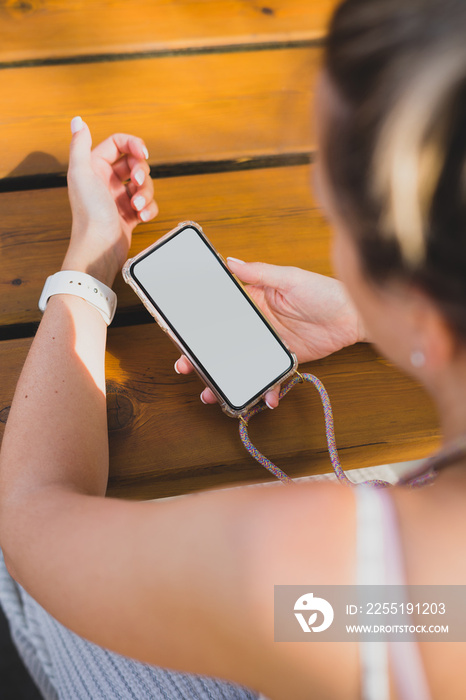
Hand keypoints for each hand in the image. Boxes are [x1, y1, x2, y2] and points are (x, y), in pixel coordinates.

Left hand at [61, 116, 157, 286]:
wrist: (99, 248)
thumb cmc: (89, 213)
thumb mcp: (81, 173)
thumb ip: (79, 145)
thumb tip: (78, 121)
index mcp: (94, 167)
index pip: (118, 143)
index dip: (133, 144)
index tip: (143, 153)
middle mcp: (106, 180)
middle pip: (135, 163)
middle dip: (141, 172)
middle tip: (137, 182)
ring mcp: (119, 198)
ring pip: (144, 184)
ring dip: (146, 193)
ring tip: (138, 205)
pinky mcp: (130, 215)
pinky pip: (148, 204)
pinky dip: (149, 209)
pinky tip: (141, 216)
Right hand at [175, 258, 368, 407]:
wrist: (352, 316)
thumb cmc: (324, 291)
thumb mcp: (290, 278)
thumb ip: (260, 273)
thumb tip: (230, 262)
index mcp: (253, 299)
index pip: (220, 309)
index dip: (199, 320)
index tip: (181, 330)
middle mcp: (257, 322)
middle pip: (223, 340)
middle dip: (203, 355)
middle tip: (186, 365)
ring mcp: (268, 343)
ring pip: (240, 362)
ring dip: (226, 377)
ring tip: (212, 391)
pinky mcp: (283, 359)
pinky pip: (269, 377)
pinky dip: (266, 389)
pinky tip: (263, 399)